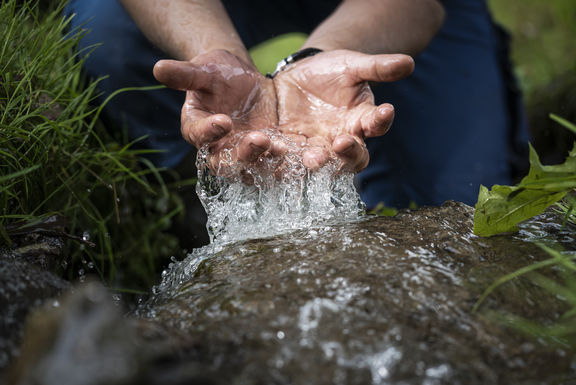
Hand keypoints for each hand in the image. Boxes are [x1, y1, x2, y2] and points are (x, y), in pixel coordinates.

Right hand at [153, 50, 277, 171]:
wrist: (241, 79)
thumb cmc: (216, 74)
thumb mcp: (203, 70)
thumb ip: (184, 74)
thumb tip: (158, 68)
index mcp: (196, 128)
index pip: (199, 135)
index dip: (209, 131)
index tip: (223, 120)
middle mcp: (217, 148)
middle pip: (226, 163)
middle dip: (243, 154)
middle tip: (258, 139)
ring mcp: (241, 153)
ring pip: (251, 167)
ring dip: (266, 161)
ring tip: (280, 148)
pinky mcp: (264, 154)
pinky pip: (272, 164)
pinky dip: (283, 162)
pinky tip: (296, 154)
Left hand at [273, 50, 413, 171]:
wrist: (300, 74)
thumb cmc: (333, 70)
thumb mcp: (353, 65)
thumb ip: (377, 67)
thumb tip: (409, 62)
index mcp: (362, 121)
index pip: (377, 125)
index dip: (381, 120)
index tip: (384, 111)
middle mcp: (342, 140)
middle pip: (351, 157)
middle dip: (347, 153)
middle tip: (341, 143)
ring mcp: (316, 147)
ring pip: (320, 163)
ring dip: (316, 162)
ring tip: (311, 158)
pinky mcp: (290, 147)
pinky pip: (288, 157)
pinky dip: (284, 158)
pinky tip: (279, 151)